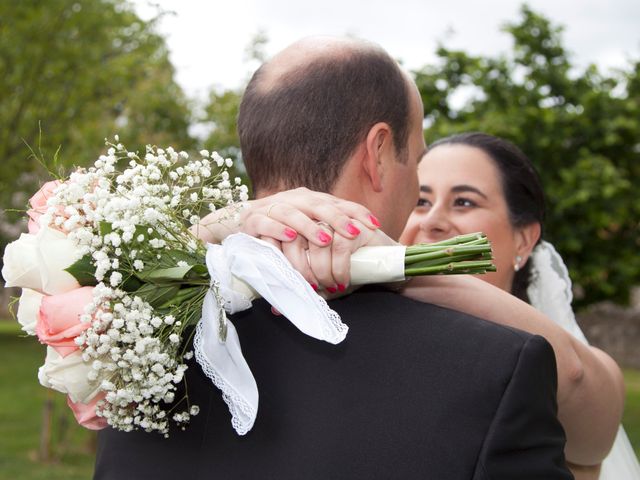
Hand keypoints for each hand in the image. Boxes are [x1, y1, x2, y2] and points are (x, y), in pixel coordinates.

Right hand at [192, 187, 380, 245]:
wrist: (237, 223)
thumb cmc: (279, 231)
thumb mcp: (306, 230)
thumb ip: (327, 235)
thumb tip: (357, 253)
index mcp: (310, 200)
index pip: (337, 202)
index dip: (356, 212)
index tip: (374, 224)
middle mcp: (293, 200)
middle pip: (318, 205)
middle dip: (338, 219)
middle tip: (354, 233)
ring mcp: (272, 208)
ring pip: (293, 213)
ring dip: (310, 227)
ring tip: (326, 239)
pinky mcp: (252, 220)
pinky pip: (266, 223)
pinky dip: (278, 229)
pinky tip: (291, 237)